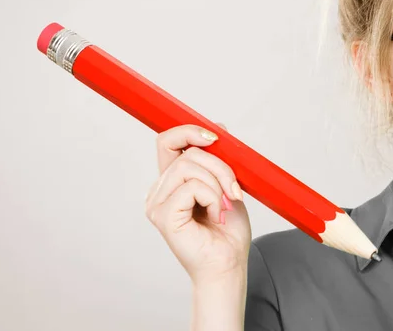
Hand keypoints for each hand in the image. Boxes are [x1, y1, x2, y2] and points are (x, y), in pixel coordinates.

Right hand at [145, 123, 251, 282]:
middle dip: (220, 166)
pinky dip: (212, 197)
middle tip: (234, 190)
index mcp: (172, 181)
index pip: (168, 142)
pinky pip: (192, 187)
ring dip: (218, 183)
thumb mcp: (227, 185)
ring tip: (224, 206)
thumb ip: (218, 160)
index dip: (188, 131)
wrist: (229, 264)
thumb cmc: (228, 231)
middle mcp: (160, 190)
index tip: (215, 138)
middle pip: (186, 153)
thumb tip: (219, 128)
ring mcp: (158, 203)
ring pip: (189, 166)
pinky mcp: (163, 216)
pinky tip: (216, 215)